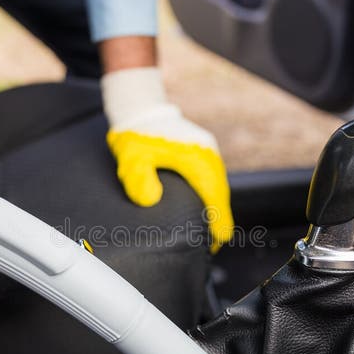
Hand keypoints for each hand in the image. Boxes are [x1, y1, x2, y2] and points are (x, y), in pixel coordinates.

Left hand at [102, 68, 233, 250]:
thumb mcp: (132, 159)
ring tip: (210, 233)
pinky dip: (212, 196)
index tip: (215, 243)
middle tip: (210, 246)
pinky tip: (205, 208)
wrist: (140, 107)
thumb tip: (150, 201)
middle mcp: (208, 155)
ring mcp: (208, 151)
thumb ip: (138, 180)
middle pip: (221, 196)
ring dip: (216, 208)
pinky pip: (213, 178)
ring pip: (219, 187)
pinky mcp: (203, 150)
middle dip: (219, 220)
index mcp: (197, 159)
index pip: (216, 199)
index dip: (217, 223)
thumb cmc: (135, 135)